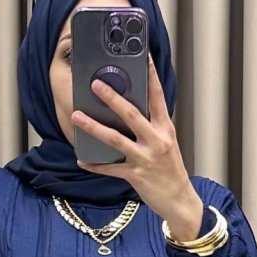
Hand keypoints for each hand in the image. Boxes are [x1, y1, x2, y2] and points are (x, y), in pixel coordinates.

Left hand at [72, 54, 204, 241]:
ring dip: (93, 127)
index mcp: (165, 128)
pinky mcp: (136, 176)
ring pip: (115, 139)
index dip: (151, 75)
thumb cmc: (170, 171)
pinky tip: (82, 159)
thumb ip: (151, 127)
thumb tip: (128, 111)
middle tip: (95, 84)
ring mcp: (146, 158)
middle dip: (112, 98)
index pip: (157, 96)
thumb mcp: (166, 144)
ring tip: (76, 117)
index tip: (143, 56)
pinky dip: (95, 164)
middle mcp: (156, 140)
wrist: (180, 201)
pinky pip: (111, 168)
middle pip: (132, 114)